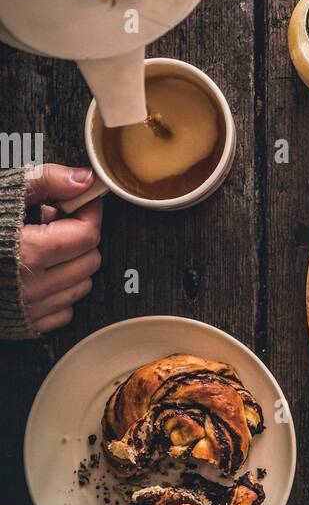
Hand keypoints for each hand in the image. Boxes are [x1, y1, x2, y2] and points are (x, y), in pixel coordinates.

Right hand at [19, 164, 101, 331]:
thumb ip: (44, 182)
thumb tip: (83, 179)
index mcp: (27, 251)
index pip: (87, 234)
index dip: (88, 212)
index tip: (81, 202)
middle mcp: (31, 286)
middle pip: (89, 260)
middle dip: (80, 236)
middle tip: (57, 220)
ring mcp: (27, 309)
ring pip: (80, 286)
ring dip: (72, 263)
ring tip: (45, 244)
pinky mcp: (23, 325)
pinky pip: (63, 311)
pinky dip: (59, 291)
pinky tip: (38, 271)